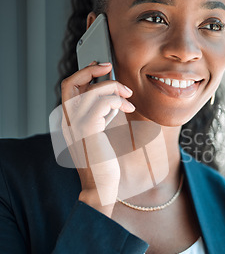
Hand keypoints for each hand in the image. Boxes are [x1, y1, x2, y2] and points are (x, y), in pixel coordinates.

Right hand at [60, 61, 134, 215]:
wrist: (100, 188)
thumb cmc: (102, 164)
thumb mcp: (99, 135)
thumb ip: (100, 117)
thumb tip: (113, 97)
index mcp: (69, 122)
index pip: (68, 89)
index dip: (83, 74)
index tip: (99, 68)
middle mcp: (67, 122)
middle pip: (70, 83)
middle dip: (89, 69)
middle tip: (108, 66)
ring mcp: (75, 125)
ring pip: (91, 90)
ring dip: (113, 87)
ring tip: (127, 96)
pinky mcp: (88, 130)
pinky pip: (102, 103)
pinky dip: (117, 100)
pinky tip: (127, 108)